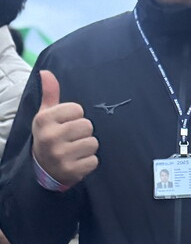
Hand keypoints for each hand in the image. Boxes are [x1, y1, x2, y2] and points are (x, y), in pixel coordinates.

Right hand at [32, 70, 98, 186]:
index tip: (66, 124)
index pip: (77, 109)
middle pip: (87, 126)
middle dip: (84, 132)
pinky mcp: (71, 171)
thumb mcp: (46, 114)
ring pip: (93, 143)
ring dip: (88, 147)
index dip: (76, 116)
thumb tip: (46, 72)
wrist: (44, 168)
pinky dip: (89, 162)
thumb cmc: (50, 135)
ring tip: (75, 150)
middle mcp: (50, 137)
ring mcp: (60, 155)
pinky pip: (94, 161)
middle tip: (72, 138)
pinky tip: (77, 161)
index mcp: (44, 120)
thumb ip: (50, 94)